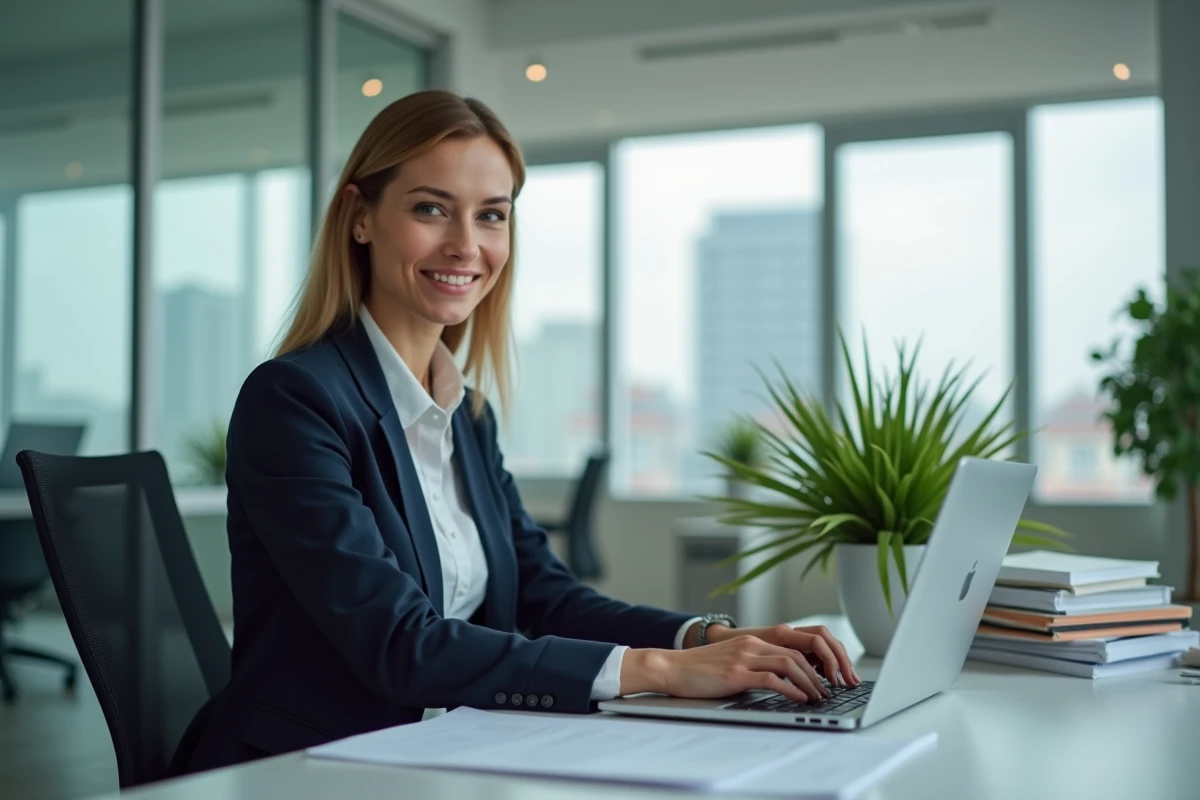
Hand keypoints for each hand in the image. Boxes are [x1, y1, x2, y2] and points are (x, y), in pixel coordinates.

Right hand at [619, 637, 832, 702]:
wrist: (673, 667)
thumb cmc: (700, 670)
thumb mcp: (732, 663)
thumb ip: (754, 667)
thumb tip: (780, 683)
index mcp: (753, 642)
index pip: (794, 649)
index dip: (814, 664)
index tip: (826, 680)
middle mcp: (752, 646)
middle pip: (798, 655)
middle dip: (819, 674)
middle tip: (830, 691)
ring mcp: (744, 658)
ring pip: (789, 665)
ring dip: (810, 683)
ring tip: (819, 697)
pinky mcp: (736, 673)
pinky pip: (772, 679)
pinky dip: (791, 689)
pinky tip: (799, 698)